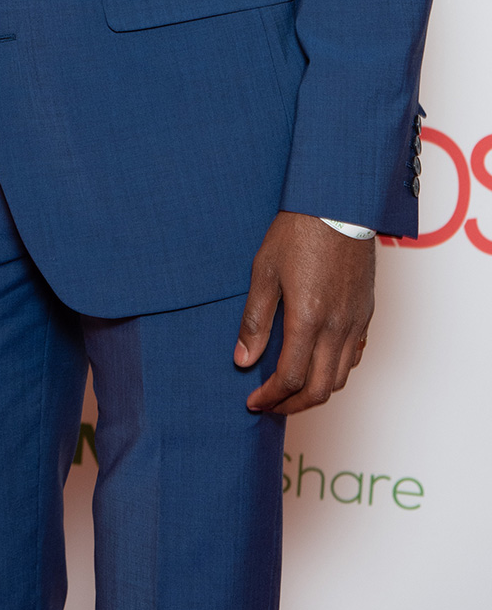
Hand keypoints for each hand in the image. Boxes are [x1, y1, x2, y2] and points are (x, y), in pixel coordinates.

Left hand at [236, 210, 374, 416]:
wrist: (338, 204)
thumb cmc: (297, 232)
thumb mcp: (264, 271)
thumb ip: (255, 320)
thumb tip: (243, 360)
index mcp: (307, 318)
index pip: (290, 378)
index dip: (270, 397)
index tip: (253, 401)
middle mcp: (337, 327)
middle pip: (319, 389)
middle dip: (292, 406)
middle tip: (270, 405)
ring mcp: (356, 321)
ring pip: (340, 378)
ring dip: (315, 393)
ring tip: (291, 391)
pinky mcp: (366, 313)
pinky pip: (355, 356)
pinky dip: (335, 371)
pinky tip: (316, 364)